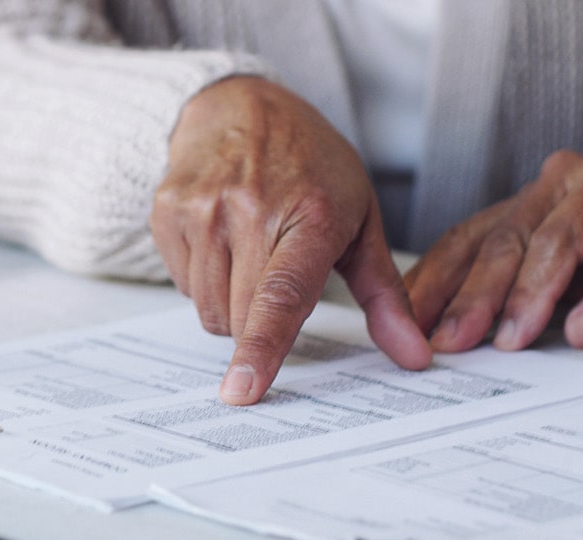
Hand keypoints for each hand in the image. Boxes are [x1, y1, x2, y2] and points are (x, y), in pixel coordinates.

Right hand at [153, 76, 429, 404]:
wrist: (242, 107)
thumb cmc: (310, 167)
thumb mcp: (361, 221)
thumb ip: (386, 297)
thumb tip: (414, 357)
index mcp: (309, 216)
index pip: (279, 295)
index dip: (261, 347)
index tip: (243, 390)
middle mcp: (249, 210)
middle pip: (240, 317)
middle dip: (260, 323)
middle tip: (278, 276)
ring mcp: (202, 209)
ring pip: (207, 310)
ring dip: (230, 306)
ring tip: (249, 257)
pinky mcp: (167, 211)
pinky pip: (182, 285)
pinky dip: (203, 281)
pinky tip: (220, 242)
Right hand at [405, 151, 582, 351]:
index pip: (558, 239)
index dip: (531, 291)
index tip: (513, 337)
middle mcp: (564, 178)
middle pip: (507, 237)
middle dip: (476, 295)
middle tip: (450, 341)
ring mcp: (534, 194)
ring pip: (475, 238)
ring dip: (443, 286)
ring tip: (415, 328)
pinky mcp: (513, 217)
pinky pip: (466, 244)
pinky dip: (439, 277)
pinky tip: (414, 306)